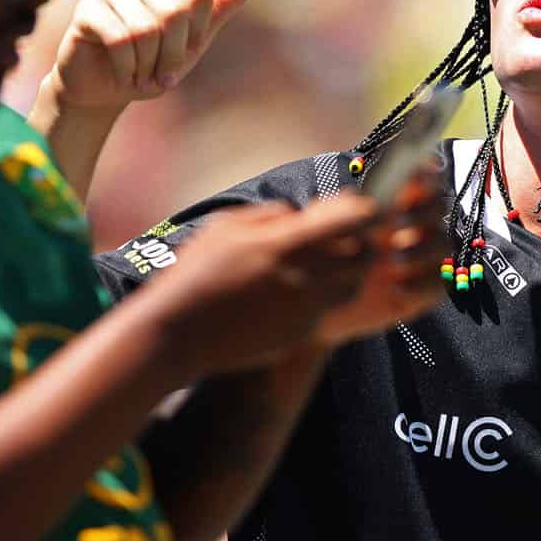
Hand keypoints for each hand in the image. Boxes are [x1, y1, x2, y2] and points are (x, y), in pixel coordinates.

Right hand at [46, 0, 258, 112]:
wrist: (106, 91)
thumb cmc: (152, 63)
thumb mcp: (194, 40)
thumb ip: (221, 6)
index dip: (193, 37)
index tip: (180, 56)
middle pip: (174, 12)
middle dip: (171, 55)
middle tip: (160, 73)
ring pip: (146, 28)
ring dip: (147, 65)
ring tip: (140, 75)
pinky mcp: (86, 9)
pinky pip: (119, 39)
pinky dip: (127, 67)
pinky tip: (122, 74)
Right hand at [149, 171, 447, 377]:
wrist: (175, 334)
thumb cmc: (195, 274)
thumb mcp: (226, 227)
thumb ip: (271, 216)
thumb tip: (301, 213)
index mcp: (288, 244)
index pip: (356, 220)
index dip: (366, 211)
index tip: (362, 205)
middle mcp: (306, 278)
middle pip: (366, 256)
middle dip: (361, 244)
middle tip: (344, 237)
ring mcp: (306, 311)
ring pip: (352, 287)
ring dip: (345, 273)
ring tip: (316, 266)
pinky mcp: (301, 335)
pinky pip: (326, 311)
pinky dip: (319, 299)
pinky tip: (289, 295)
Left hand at [318, 164, 448, 341]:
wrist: (322, 305)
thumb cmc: (322, 259)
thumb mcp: (318, 231)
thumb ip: (332, 213)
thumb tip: (358, 199)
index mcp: (391, 205)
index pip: (417, 181)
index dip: (423, 173)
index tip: (417, 172)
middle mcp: (412, 228)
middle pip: (436, 207)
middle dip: (421, 212)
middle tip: (395, 223)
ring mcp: (421, 259)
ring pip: (441, 243)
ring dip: (422, 249)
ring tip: (394, 261)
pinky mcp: (423, 289)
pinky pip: (438, 282)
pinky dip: (423, 282)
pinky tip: (398, 286)